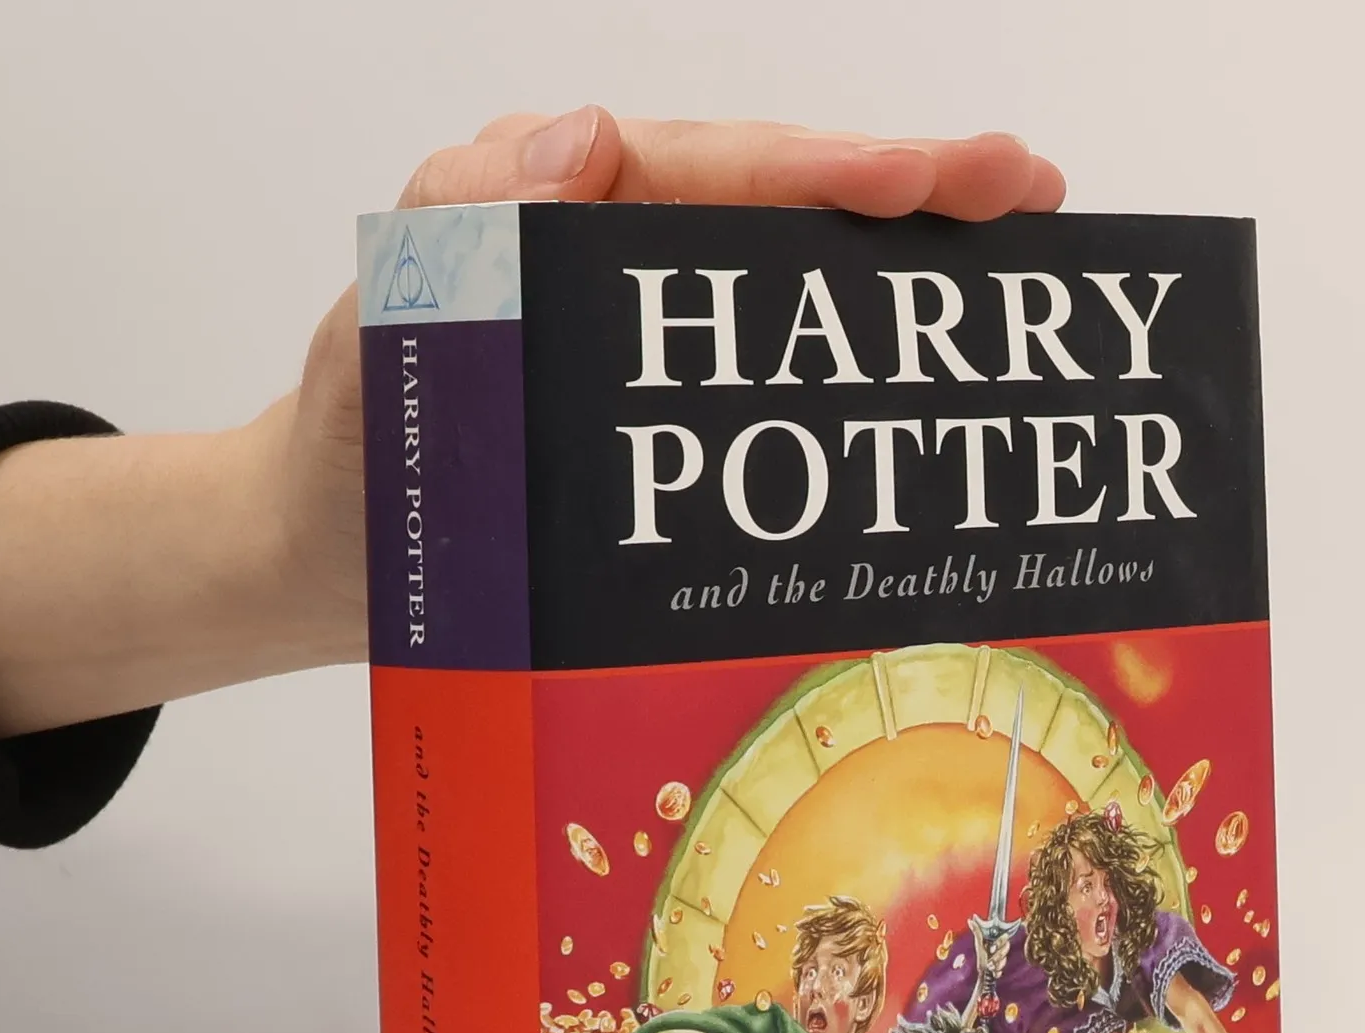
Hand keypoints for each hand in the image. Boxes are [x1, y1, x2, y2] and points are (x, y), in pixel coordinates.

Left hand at [276, 112, 1067, 671]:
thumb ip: (458, 230)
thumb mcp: (377, 334)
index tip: (929, 179)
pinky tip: (924, 365)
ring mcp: (645, 323)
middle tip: (1026, 189)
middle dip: (906, 192)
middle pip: (777, 202)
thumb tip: (580, 140)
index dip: (826, 172)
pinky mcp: (661, 396)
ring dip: (898, 266)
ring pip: (789, 273)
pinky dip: (847, 353)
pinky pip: (766, 359)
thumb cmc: (349, 451)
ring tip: (1013, 250)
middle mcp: (612, 244)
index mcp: (554, 204)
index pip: (710, 171)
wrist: (338, 560)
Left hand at [968, 915, 1013, 983]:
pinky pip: (1004, 967)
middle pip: (1006, 947)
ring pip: (1005, 958)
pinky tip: (993, 971)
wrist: (982, 973)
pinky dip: (997, 970)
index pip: (1005, 937)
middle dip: (997, 955)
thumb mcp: (978, 944)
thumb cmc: (980, 957)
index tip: (992, 948)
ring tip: (989, 966)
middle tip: (990, 959)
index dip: (1000, 942)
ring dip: (996, 963)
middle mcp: (1000, 947)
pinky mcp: (1002, 966)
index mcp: (995, 940)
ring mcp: (1002, 957)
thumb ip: (977, 932)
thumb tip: (970, 919)